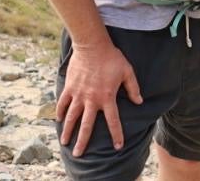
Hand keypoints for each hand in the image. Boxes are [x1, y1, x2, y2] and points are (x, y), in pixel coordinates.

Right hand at [57, 39, 141, 156]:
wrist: (92, 45)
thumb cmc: (112, 57)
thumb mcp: (127, 71)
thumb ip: (133, 88)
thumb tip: (139, 102)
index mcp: (107, 97)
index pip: (113, 121)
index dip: (116, 134)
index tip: (117, 146)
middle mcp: (92, 100)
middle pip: (86, 126)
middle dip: (83, 142)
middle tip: (79, 154)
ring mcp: (78, 94)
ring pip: (72, 118)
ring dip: (68, 131)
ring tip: (64, 143)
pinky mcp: (69, 87)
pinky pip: (63, 103)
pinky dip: (60, 112)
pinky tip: (59, 120)